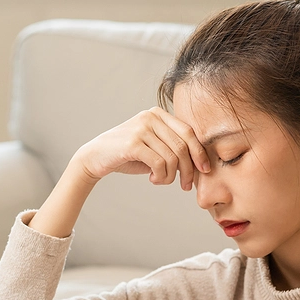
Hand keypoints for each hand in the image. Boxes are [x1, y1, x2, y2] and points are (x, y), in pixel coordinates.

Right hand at [75, 106, 210, 190]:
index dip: (199, 153)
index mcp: (159, 114)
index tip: (204, 170)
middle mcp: (151, 117)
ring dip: (170, 176)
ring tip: (161, 181)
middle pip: (182, 146)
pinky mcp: (132, 143)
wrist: (95, 157)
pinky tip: (153, 179)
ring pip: (172, 157)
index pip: (189, 133)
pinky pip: (159, 163)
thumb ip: (173, 148)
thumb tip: (202, 162)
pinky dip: (161, 176)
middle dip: (188, 169)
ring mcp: (141, 128)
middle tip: (185, 185)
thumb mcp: (154, 147)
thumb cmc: (129, 155)